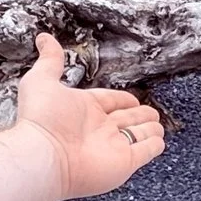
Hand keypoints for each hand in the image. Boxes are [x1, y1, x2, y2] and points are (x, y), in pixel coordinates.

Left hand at [13, 33, 164, 199]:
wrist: (43, 156)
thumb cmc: (41, 119)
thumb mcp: (42, 80)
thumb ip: (50, 60)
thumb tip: (44, 38)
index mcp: (84, 110)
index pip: (109, 101)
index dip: (121, 99)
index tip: (132, 98)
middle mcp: (98, 129)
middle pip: (125, 119)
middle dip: (139, 115)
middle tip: (151, 112)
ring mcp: (112, 147)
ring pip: (136, 135)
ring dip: (148, 130)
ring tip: (159, 126)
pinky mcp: (124, 162)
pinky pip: (144, 152)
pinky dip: (153, 146)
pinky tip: (159, 141)